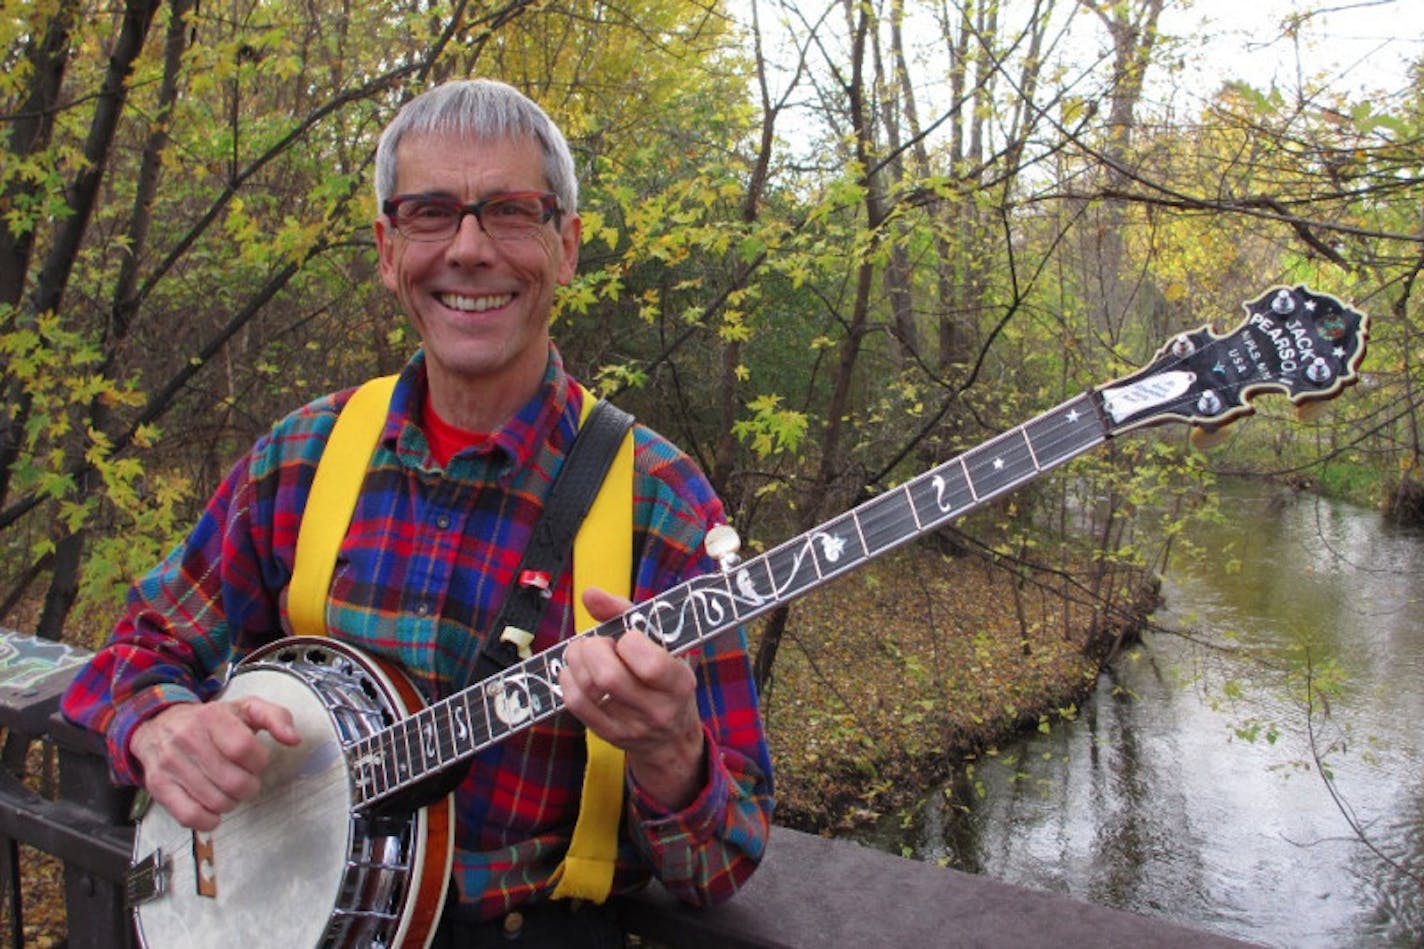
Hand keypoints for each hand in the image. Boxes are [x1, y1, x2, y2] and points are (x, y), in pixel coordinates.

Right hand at [130, 697, 300, 831]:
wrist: (158, 724)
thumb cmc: (211, 720)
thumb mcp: (246, 708)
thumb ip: (277, 717)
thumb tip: (295, 740)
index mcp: (212, 716)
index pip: (244, 748)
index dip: (258, 762)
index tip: (257, 761)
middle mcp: (187, 738)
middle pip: (233, 781)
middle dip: (249, 786)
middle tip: (245, 780)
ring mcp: (170, 764)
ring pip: (215, 802)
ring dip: (231, 802)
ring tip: (228, 790)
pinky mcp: (159, 786)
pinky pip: (190, 817)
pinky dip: (209, 820)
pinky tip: (214, 809)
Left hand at [560, 587, 706, 810]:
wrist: (672, 737)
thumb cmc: (666, 678)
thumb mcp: (663, 645)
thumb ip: (627, 614)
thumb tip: (589, 593)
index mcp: (679, 684)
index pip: (650, 665)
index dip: (629, 642)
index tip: (628, 637)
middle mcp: (658, 710)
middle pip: (609, 677)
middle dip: (594, 649)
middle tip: (598, 642)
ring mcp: (631, 727)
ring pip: (587, 689)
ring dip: (576, 660)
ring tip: (583, 651)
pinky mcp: (608, 735)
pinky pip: (575, 704)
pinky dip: (568, 679)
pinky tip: (575, 670)